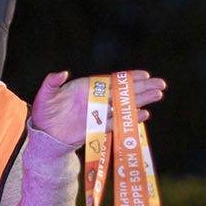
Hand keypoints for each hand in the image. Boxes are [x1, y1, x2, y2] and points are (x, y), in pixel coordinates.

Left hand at [31, 70, 166, 144]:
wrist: (45, 134)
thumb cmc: (44, 111)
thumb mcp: (45, 95)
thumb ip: (52, 83)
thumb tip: (62, 72)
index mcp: (87, 87)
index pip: (112, 81)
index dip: (128, 78)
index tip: (145, 75)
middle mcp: (97, 99)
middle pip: (123, 92)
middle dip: (142, 88)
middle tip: (161, 84)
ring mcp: (99, 114)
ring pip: (124, 106)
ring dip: (141, 101)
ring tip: (159, 96)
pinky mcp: (98, 128)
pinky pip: (116, 123)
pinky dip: (129, 119)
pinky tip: (143, 114)